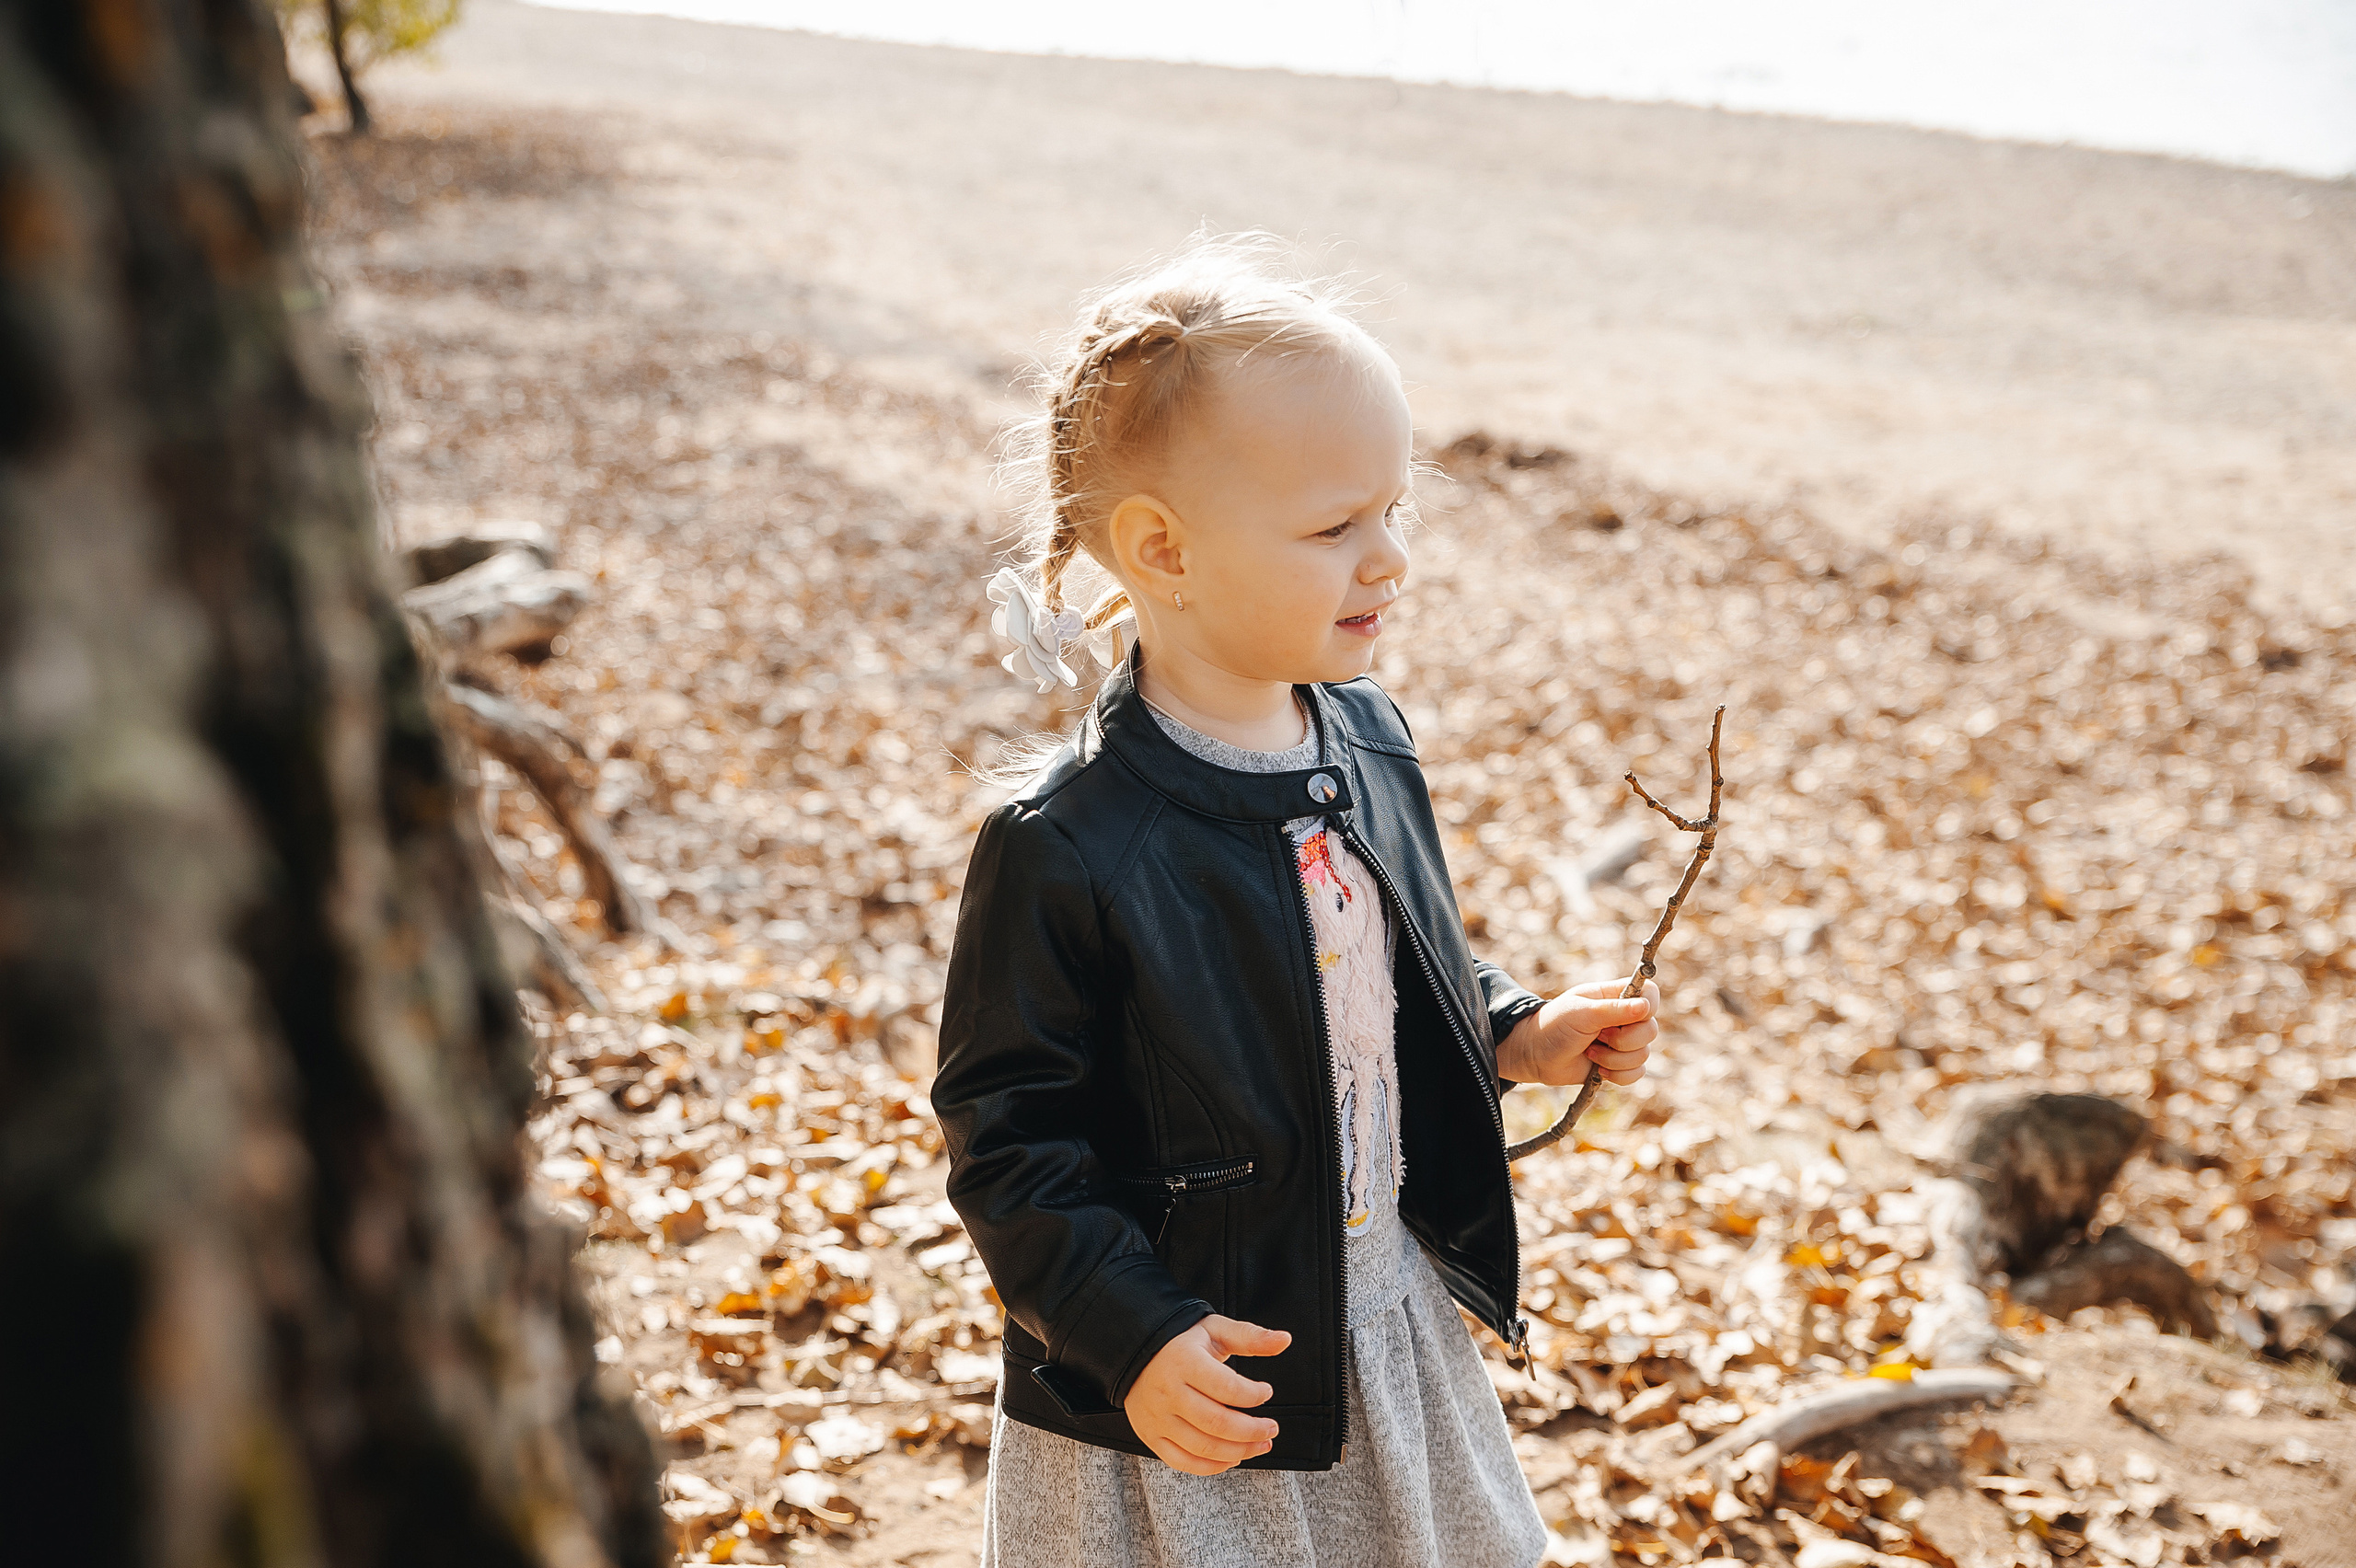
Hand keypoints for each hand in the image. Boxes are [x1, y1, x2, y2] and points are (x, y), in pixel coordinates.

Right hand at [1122, 1313, 1290, 1473]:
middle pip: (1217, 1423)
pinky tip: (1233, 1458)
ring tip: (1260, 1444)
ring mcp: (1157, 1418)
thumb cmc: (1183, 1342)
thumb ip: (1250, 1336)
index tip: (1267, 1391)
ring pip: (1203, 1447)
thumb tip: (1285, 1340)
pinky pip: (1182, 1462)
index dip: (1254, 1395)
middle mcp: (1167, 1392)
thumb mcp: (1215, 1330)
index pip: (1226, 1388)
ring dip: (1239, 1451)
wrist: (1137, 1353)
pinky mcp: (1151, 1436)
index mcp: (1183, 1361)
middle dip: (1252, 1430)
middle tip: (1271, 1428)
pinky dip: (1212, 1467)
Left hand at [1497, 976, 1661, 1087]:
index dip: (1648, 1006)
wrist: (1535, 1055)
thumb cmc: (1554, 1025)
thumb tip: (1645, 1007)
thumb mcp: (1581, 1013)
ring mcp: (1623, 1042)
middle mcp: (1624, 1018)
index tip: (1631, 1016)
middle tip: (1597, 1036)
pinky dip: (1618, 1075)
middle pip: (1651, 1030)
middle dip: (1623, 1040)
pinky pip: (1637, 1073)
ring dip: (1614, 1059)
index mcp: (1616, 996)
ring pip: (1643, 1055)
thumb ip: (1613, 1010)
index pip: (1651, 994)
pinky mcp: (1619, 1065)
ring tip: (1590, 1052)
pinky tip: (1598, 1070)